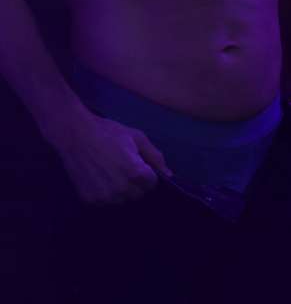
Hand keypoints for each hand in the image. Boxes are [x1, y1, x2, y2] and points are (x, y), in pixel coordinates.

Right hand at [53, 112, 173, 205]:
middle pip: (138, 194)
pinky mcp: (90, 201)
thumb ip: (155, 157)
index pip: (152, 184)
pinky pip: (106, 203)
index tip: (139, 164)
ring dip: (121, 190)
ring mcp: (105, 197)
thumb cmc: (109, 132)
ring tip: (111, 171)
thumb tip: (169, 175)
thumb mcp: (137, 137)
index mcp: (135, 173)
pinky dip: (106, 193)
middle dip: (136, 183)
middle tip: (123, 166)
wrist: (75, 134)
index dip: (147, 173)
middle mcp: (121, 189)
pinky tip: (100, 177)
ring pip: (122, 200)